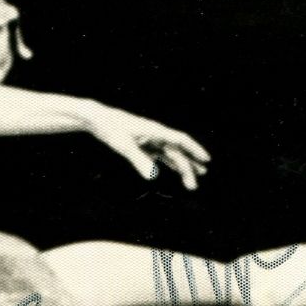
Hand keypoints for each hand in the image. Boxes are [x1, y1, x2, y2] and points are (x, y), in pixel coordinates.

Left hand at [87, 103, 210, 189]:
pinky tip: (177, 170)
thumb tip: (153, 177)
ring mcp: (150, 140)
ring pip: (171, 155)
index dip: (194, 150)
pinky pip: (161, 155)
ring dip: (182, 167)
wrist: (99, 120)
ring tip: (194, 179)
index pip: (180, 140)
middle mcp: (156, 135)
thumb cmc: (111, 129)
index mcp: (156, 131)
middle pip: (177, 152)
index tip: (206, 160)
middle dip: (187, 168)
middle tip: (194, 185)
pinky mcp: (143, 144)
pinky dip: (170, 163)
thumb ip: (139, 160)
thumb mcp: (124, 146)